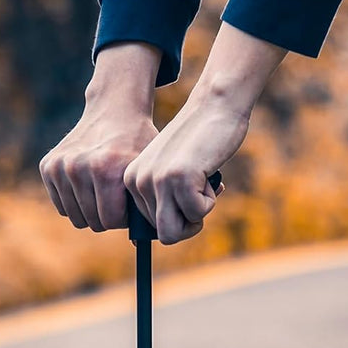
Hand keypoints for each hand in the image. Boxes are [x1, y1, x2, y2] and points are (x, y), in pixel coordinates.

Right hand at [39, 44, 159, 231]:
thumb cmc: (135, 146)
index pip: (109, 221)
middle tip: (115, 195)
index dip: (122, 217)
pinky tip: (86, 181)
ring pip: (75, 217)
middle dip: (106, 214)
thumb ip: (144, 207)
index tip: (127, 202)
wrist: (114, 111)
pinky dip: (75, 200)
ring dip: (90, 209)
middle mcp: (78, 166)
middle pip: (92, 222)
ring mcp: (60, 165)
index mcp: (105, 169)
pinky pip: (62, 206)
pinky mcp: (47, 166)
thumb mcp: (144, 173)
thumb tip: (139, 243)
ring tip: (102, 188)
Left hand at [123, 93, 242, 244]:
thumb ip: (160, 201)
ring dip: (198, 212)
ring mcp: (156, 180)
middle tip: (197, 187)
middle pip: (165, 235)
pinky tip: (206, 170)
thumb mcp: (170, 173)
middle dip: (189, 218)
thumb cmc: (199, 142)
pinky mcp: (178, 178)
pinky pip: (197, 215)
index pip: (151, 228)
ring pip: (176, 231)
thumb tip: (155, 241)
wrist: (215, 106)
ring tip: (200, 180)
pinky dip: (210, 199)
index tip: (185, 190)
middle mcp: (138, 181)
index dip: (177, 216)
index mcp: (132, 181)